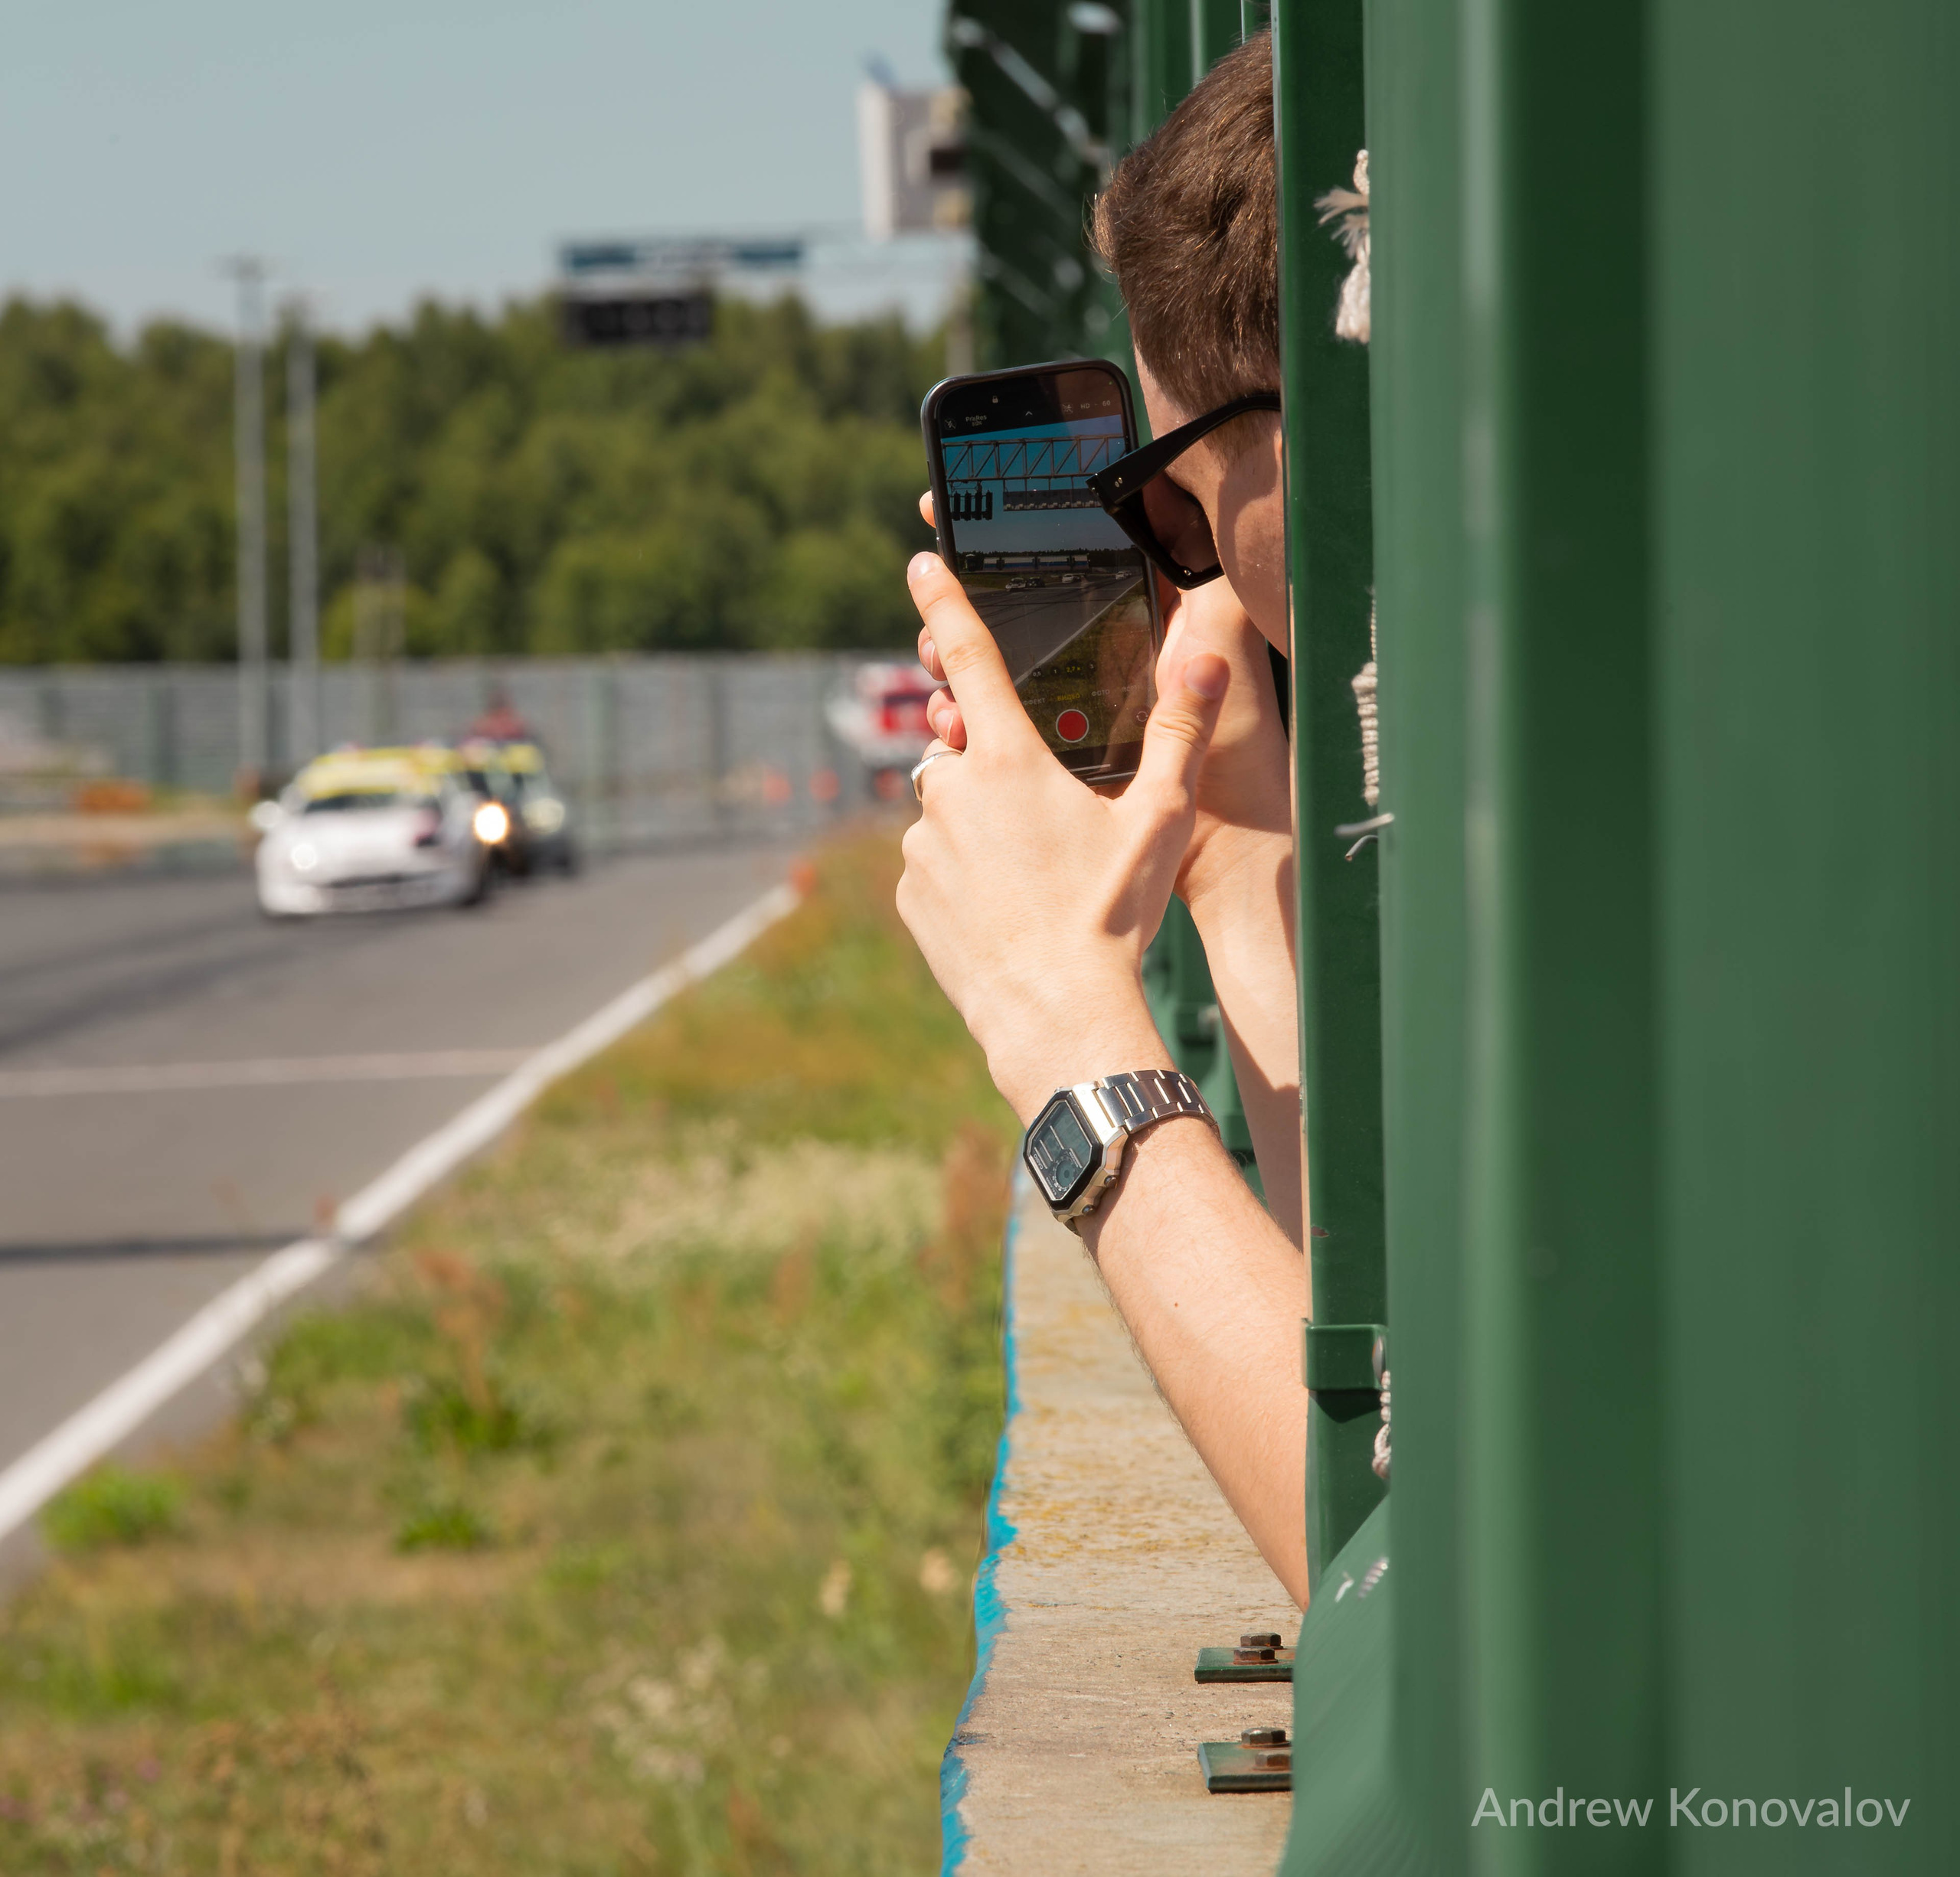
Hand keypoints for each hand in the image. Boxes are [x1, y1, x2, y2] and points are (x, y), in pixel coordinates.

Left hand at [911, 492, 1289, 907]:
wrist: (1057, 1016)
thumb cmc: (1111, 917)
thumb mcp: (1158, 821)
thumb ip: (1179, 732)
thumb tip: (1207, 656)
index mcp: (1009, 760)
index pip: (970, 658)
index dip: (944, 603)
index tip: (920, 562)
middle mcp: (951, 792)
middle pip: (968, 749)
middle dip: (999, 766)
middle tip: (1051, 823)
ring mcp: (922, 847)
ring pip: (951, 811)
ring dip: (983, 826)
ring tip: (1038, 878)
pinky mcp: (910, 895)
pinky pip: (935, 865)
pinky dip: (965, 875)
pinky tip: (1009, 909)